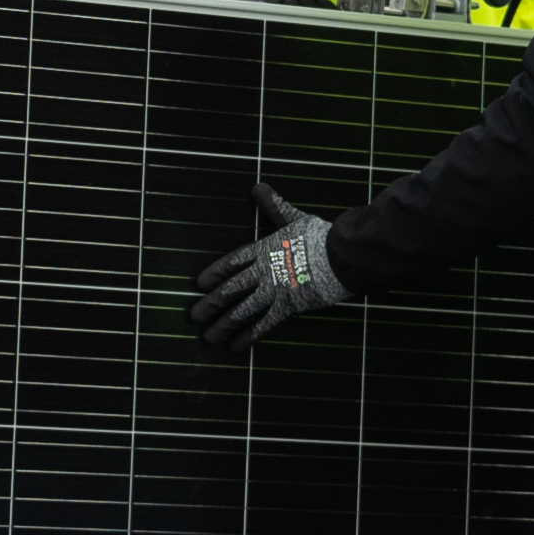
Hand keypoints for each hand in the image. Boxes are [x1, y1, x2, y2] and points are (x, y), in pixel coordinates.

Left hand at [191, 182, 348, 351]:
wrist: (340, 255)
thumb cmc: (321, 235)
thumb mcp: (294, 218)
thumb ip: (275, 207)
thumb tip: (259, 187)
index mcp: (263, 249)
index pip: (231, 262)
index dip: (214, 273)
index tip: (199, 284)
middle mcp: (263, 271)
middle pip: (229, 289)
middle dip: (210, 303)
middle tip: (194, 315)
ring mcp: (273, 290)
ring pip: (241, 310)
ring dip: (223, 325)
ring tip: (208, 336)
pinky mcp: (287, 307)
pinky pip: (263, 325)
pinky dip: (248, 337)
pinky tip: (235, 347)